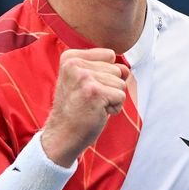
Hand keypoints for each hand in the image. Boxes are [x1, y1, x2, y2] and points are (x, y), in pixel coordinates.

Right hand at [41, 48, 129, 166]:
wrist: (62, 135)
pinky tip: (97, 112)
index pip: (109, 55)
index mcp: (70, 57)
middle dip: (110, 87)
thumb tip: (126, 70)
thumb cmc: (76, 109)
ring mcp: (84, 77)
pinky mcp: (95, 92)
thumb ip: (107, 69)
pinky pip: (121, 96)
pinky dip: (114, 108)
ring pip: (121, 83)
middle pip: (116, 69)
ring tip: (93, 106)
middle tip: (89, 100)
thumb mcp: (86, 81)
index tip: (88, 88)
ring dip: (112, 98)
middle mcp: (75, 64)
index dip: (106, 74)